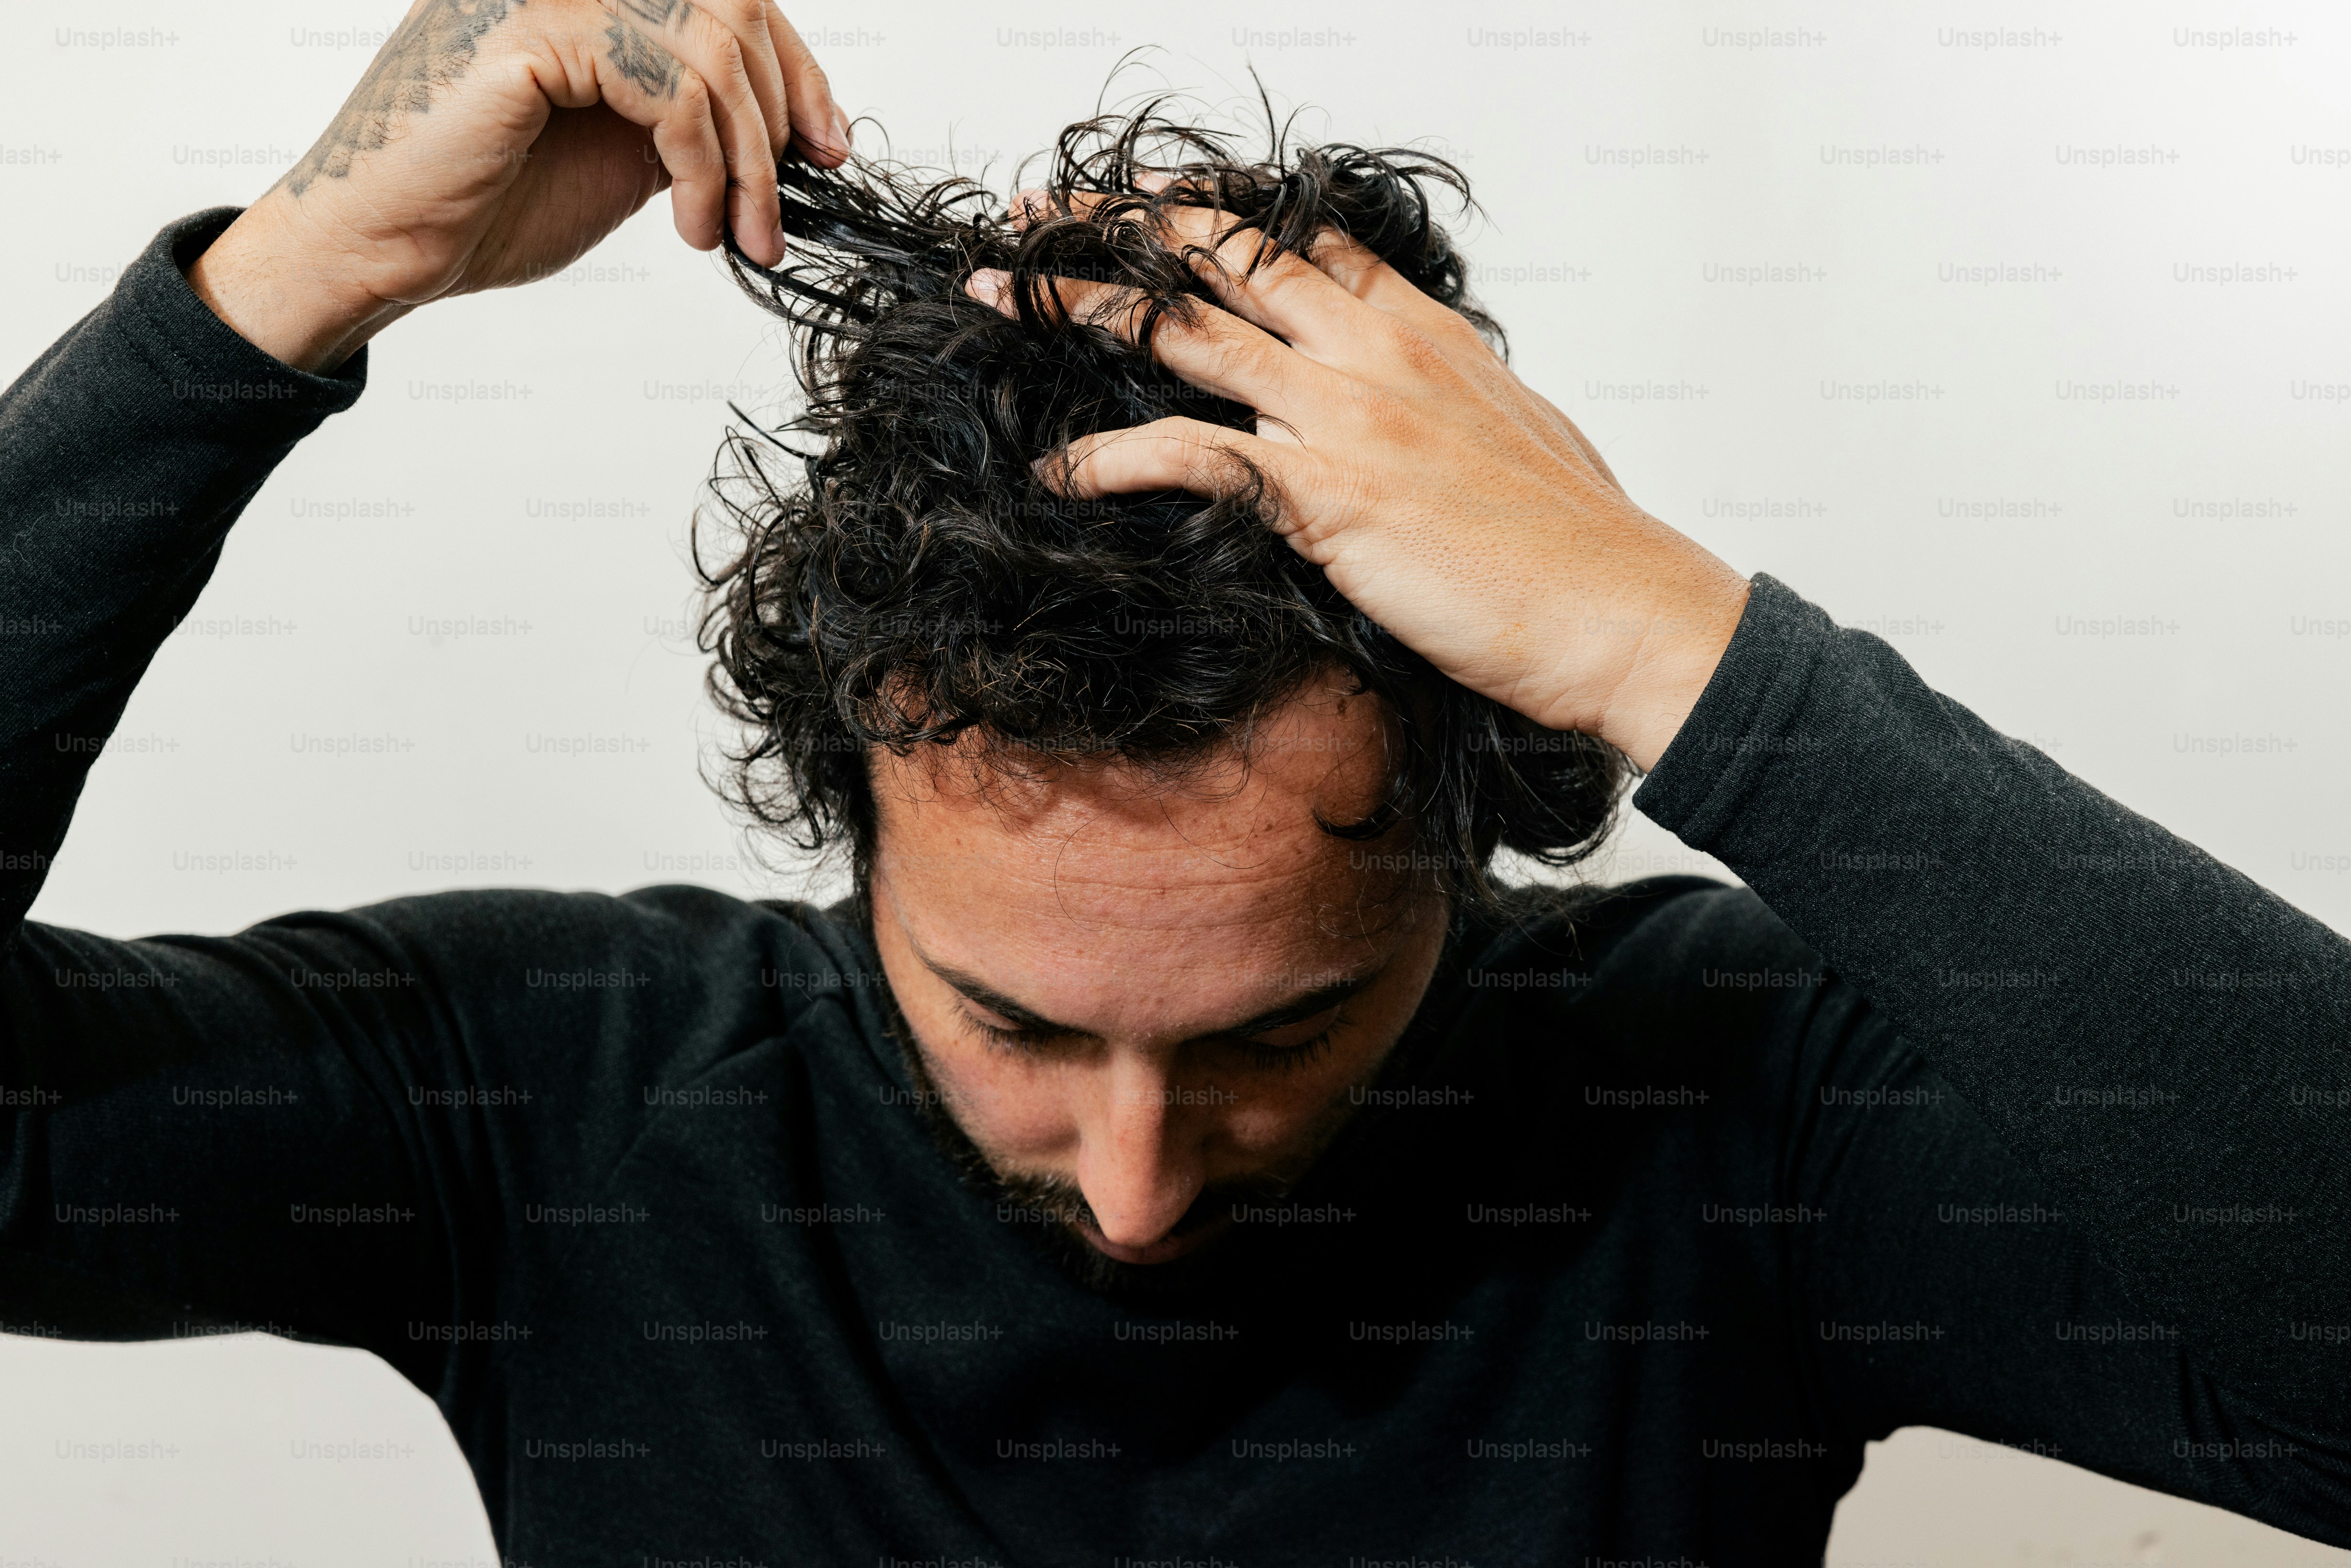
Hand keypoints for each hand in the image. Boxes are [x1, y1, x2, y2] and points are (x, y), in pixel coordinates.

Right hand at [189, 0, 847, 372]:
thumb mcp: (625, 153)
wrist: (389, 248)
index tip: (828, 146)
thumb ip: (689, 114)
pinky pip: (674, 87)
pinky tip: (689, 225)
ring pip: (715, 49)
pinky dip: (705, 167)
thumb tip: (787, 123)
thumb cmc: (486, 205)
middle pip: (736, 8)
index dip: (797, 68)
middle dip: (781, 120)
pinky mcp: (536, 29)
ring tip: (733, 235)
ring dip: (748, 161)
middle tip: (774, 215)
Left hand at [966, 204, 1749, 770]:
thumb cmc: (1578, 541)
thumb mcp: (1516, 436)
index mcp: (1420, 333)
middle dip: (1115, 230)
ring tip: (997, 293)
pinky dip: (1111, 461)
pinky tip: (1056, 470)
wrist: (1620, 606)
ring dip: (1078, 307)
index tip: (1143, 193)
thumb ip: (1452, 402)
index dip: (1210, 210)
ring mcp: (1344, 417)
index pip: (1301, 241)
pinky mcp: (1324, 495)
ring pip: (1185, 334)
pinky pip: (1190, 459)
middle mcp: (1372, 354)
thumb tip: (1432, 408)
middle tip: (1036, 214)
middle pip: (1221, 263)